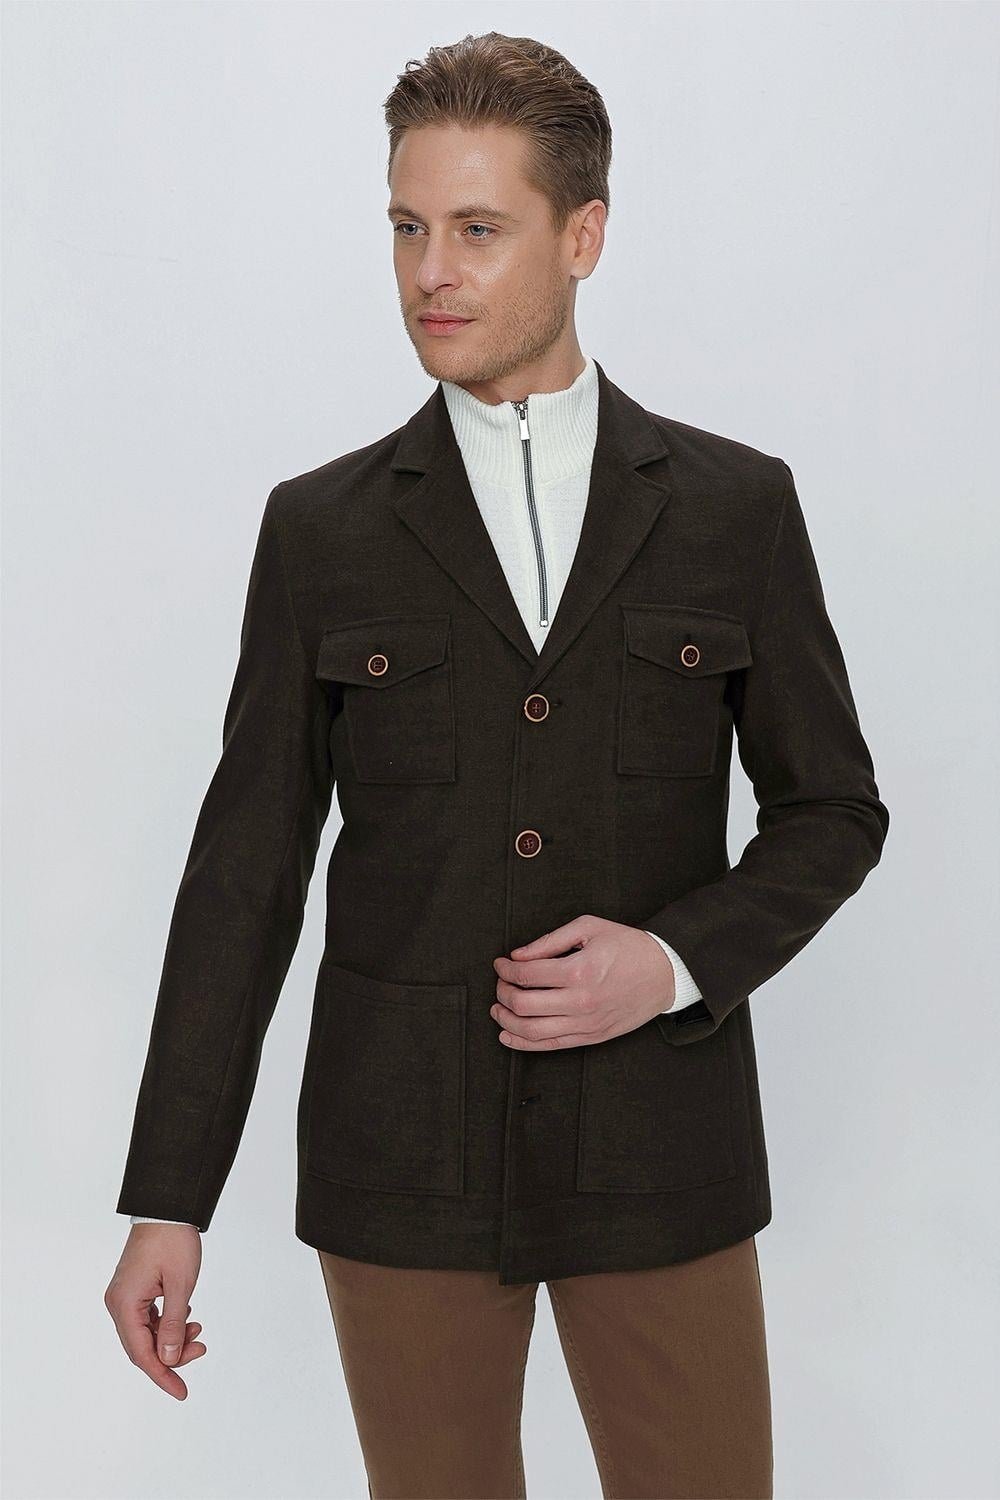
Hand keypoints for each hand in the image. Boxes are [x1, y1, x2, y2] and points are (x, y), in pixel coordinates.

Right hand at [104, 1223, 204, 1398]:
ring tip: (198, 1329)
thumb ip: (174, 1325)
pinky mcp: (134, 1289)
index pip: (141, 1353)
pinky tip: (186, 1317)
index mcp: (124, 1304)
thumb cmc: (173, 1241)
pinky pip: (147, 1318)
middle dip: (171, 1354)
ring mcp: (124, 1296)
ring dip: (171, 1337)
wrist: (167, 1208)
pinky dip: (167, 1323)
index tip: (181, 1392)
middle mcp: (118, 1303)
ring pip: (146, 1333)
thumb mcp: (181, 1285)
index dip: (163, 1375)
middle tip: (201, 1348)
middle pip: (142, 1345)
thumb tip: (169, 1359)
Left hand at [491, 914, 675, 1049]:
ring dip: (506, 1020)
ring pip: (532, 1031)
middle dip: (502, 992)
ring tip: (498, 1008)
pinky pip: (550, 1046)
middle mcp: (581, 1001)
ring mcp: (586, 1024)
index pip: (527, 975)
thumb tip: (518, 956)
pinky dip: (523, 1044)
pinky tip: (507, 1035)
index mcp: (580, 971)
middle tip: (500, 982)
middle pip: (523, 1004)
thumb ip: (549, 940)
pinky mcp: (591, 1037)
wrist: (664, 973)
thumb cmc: (628, 947)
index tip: (500, 964)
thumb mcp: (589, 928)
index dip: (505, 970)